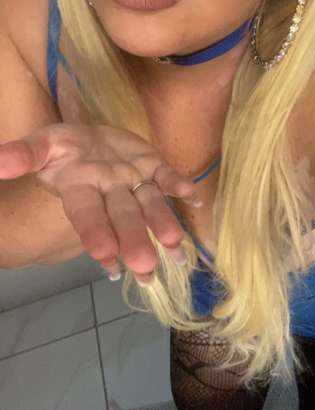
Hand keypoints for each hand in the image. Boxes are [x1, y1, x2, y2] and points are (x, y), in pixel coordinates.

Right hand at [0, 123, 201, 283]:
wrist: (89, 141)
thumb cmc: (64, 149)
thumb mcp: (43, 145)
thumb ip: (25, 155)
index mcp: (81, 191)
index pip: (87, 216)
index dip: (95, 235)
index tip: (105, 258)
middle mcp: (110, 193)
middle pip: (123, 218)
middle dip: (134, 241)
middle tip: (145, 268)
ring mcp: (134, 183)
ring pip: (150, 205)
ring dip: (164, 224)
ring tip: (178, 247)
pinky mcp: (153, 168)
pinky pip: (167, 178)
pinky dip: (180, 187)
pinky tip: (194, 198)